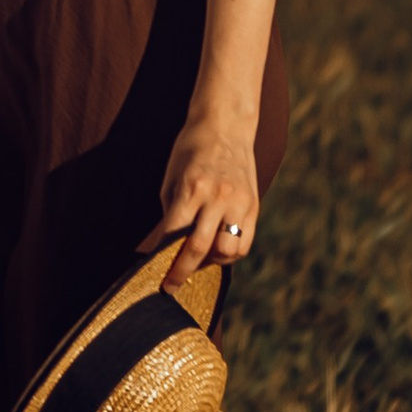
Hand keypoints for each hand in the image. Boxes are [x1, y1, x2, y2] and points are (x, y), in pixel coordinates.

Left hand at [137, 110, 261, 277]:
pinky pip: (245, 242)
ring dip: (211, 262)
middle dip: (182, 272)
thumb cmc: (191, 150)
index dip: (164, 260)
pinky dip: (230, 253)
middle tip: (172, 286)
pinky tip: (218, 248)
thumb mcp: (172, 178)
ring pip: (228, 250)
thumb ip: (173, 214)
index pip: (174, 235)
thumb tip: (167, 248)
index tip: (157, 278)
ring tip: (200, 258)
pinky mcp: (253, 205)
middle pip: (199, 248)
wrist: (225, 125)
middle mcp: (217, 197)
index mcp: (192, 188)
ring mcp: (239, 202)